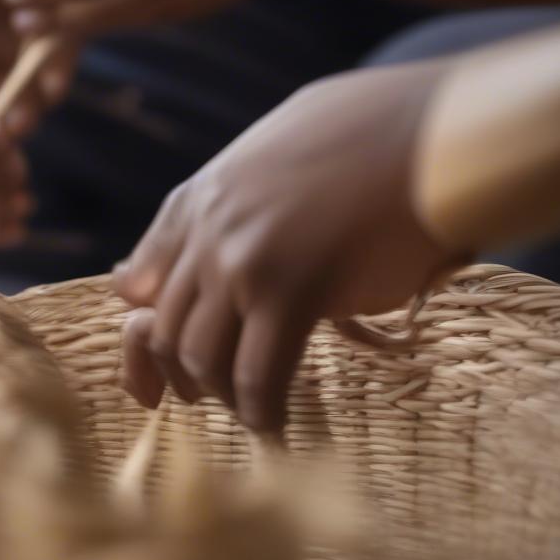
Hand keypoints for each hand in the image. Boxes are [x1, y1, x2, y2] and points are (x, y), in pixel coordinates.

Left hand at [113, 62, 458, 433]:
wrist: (426, 129)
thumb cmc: (360, 141)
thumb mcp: (266, 158)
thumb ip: (224, 208)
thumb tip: (201, 259)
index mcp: (195, 200)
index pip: (133, 286)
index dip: (143, 339)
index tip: (160, 369)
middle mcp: (206, 232)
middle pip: (164, 331)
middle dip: (181, 378)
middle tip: (209, 400)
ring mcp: (242, 261)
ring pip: (201, 358)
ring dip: (222, 397)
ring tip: (251, 412)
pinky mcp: (292, 292)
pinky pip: (256, 375)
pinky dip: (261, 414)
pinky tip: (276, 431)